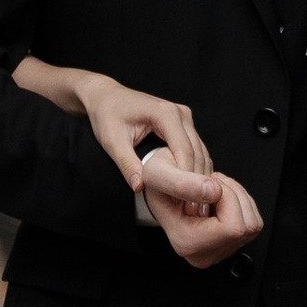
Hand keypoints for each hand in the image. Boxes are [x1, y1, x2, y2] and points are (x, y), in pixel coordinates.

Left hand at [15, 58, 210, 191]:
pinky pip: (195, 147)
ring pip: (200, 150)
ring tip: (196, 204)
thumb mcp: (112, 140)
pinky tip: (192, 187)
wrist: (105, 97)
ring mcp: (184, 116)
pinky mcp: (182, 122)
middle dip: (197, 180)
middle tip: (195, 209)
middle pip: (197, 152)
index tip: (186, 201)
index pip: (185, 150)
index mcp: (165, 113)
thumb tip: (139, 187)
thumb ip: (126, 163)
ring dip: (200, 176)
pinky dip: (195, 167)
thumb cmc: (106, 115)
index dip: (187, 178)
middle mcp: (180, 113)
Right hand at [139, 154, 264, 271]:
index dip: (227, 198)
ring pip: (253, 224)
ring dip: (239, 197)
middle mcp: (203, 255)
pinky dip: (242, 204)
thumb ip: (182, 183)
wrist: (159, 190)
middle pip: (247, 227)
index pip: (232, 227)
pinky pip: (253, 223)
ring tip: (215, 189)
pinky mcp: (229, 245)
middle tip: (211, 183)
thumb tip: (214, 192)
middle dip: (234, 194)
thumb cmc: (158, 183)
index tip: (209, 184)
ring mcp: (218, 253)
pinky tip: (221, 198)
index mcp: (187, 243)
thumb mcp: (159, 174)